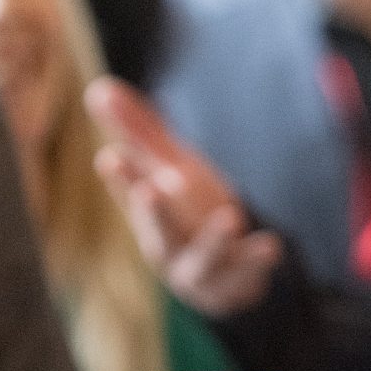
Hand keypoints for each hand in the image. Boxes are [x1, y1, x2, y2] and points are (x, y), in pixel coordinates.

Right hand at [86, 77, 284, 317]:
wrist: (221, 278)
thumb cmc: (186, 214)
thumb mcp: (168, 168)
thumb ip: (138, 131)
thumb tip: (98, 88)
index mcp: (150, 214)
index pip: (133, 191)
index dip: (123, 177)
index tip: (110, 158)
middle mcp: (168, 245)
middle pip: (159, 232)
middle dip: (154, 214)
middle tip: (149, 191)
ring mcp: (200, 268)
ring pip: (202, 259)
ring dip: (213, 241)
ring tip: (230, 218)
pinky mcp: (233, 282)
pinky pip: (245, 273)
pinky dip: (256, 260)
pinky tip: (272, 244)